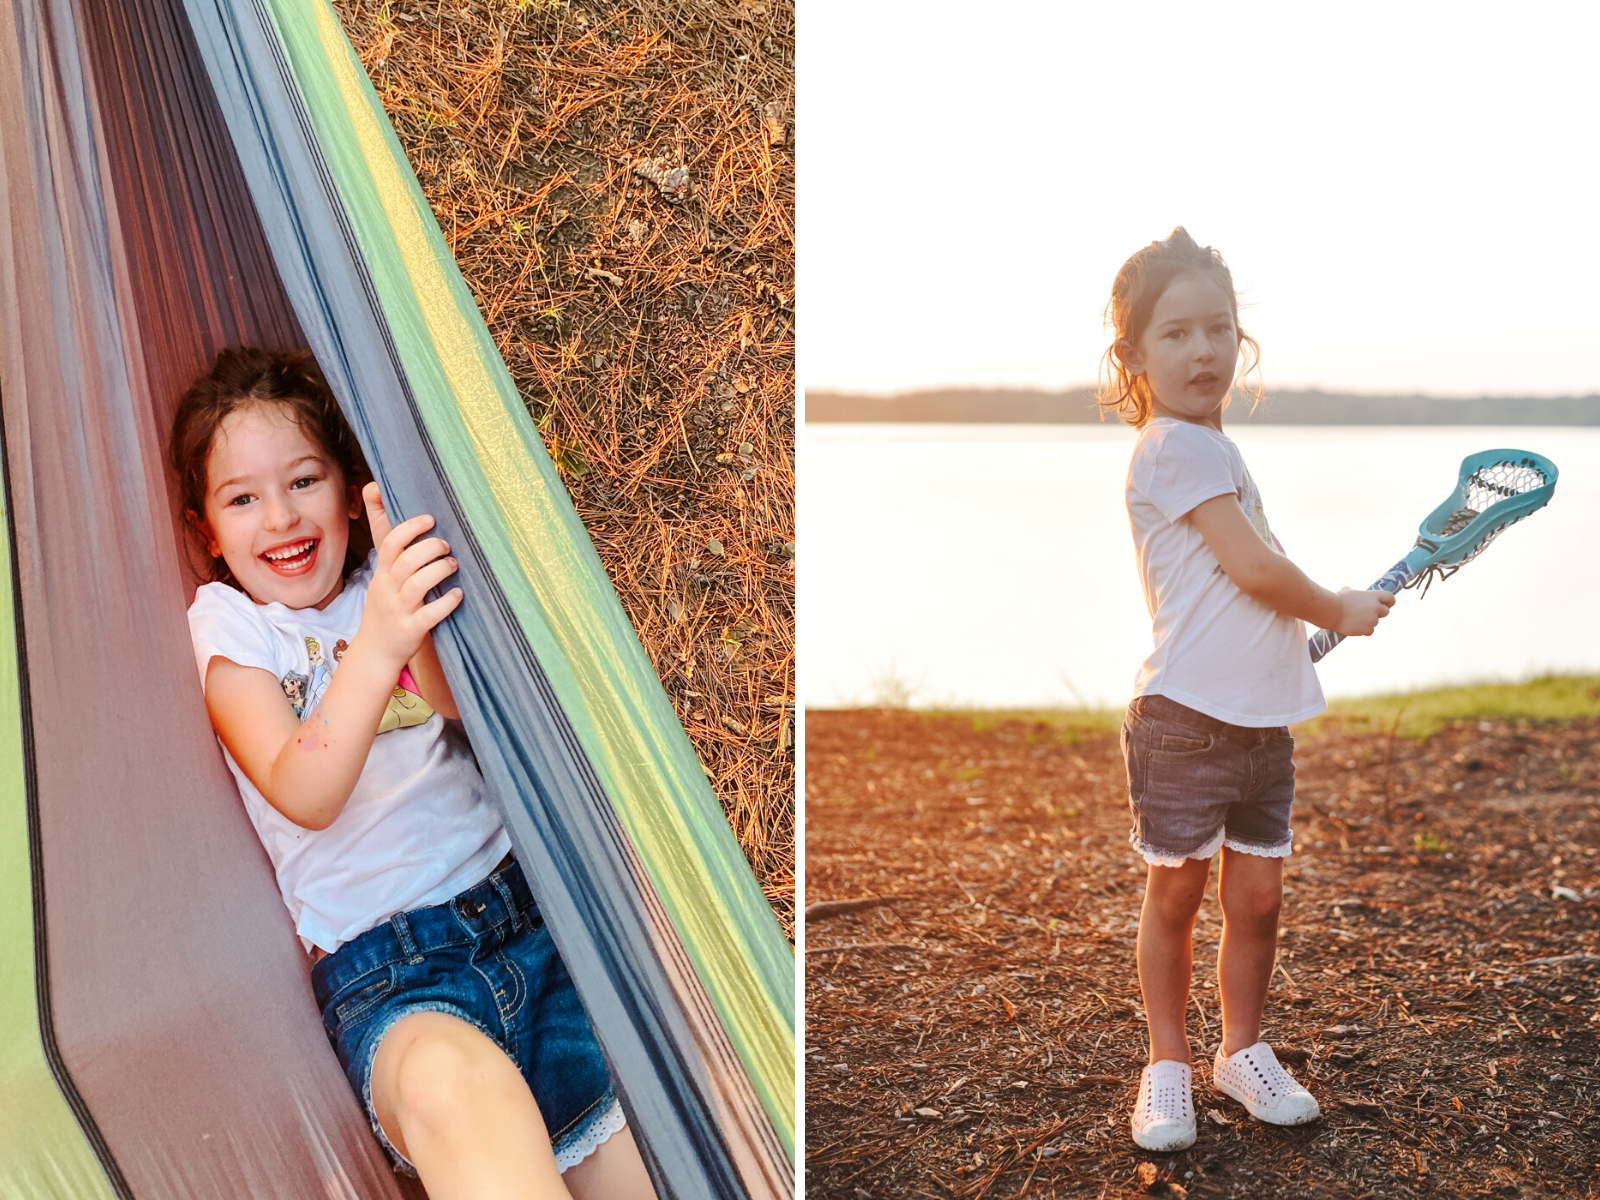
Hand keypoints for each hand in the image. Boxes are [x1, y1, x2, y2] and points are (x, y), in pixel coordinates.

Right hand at [358, 483, 462, 670]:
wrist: (374, 652)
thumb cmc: (386, 610)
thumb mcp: (382, 581)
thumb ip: (393, 555)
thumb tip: (401, 514)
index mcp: (382, 575)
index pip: (390, 544)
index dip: (410, 528)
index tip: (430, 518)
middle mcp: (388, 590)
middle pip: (406, 561)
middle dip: (430, 548)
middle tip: (447, 546)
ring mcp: (398, 611)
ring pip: (417, 585)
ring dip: (440, 570)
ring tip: (454, 565)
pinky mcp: (410, 631)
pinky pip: (429, 615)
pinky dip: (446, 602)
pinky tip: (458, 594)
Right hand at [1333, 587, 1395, 636]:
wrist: (1330, 611)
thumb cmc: (1337, 599)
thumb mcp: (1348, 591)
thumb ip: (1357, 595)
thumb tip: (1356, 596)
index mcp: (1372, 596)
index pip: (1390, 598)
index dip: (1389, 602)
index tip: (1386, 604)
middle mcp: (1375, 608)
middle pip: (1385, 612)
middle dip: (1378, 613)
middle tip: (1367, 613)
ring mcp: (1372, 619)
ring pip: (1375, 622)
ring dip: (1367, 622)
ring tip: (1354, 619)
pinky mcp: (1366, 629)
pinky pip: (1369, 631)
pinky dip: (1363, 630)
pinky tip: (1354, 626)